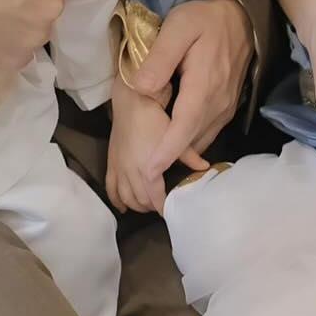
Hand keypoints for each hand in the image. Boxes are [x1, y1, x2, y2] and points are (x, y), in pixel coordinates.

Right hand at [107, 75, 196, 214]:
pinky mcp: (111, 164)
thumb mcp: (174, 137)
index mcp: (148, 170)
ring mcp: (119, 170)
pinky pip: (111, 188)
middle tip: (161, 205)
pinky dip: (116, 200)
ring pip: (126, 197)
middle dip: (151, 207)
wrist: (131, 104)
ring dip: (136, 205)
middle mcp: (132, 173)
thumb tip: (204, 168)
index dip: (163, 207)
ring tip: (147, 205)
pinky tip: (123, 207)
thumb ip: (190, 156)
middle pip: (141, 201)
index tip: (170, 211)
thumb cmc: (155, 119)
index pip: (155, 198)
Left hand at [131, 0, 253, 177]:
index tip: (148, 172)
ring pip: (200, 141)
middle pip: (191, 141)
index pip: (184, 127)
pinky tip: (174, 149)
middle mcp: (218, 102)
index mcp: (204, 85)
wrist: (239, 15)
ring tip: (154, 171)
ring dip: (180, 157)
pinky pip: (207, 133)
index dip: (167, 152)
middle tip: (142, 180)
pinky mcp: (226, 107)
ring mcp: (225, 107)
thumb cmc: (204, 19)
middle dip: (169, 163)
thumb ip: (160, 56)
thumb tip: (141, 87)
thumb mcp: (179, 26)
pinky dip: (190, 146)